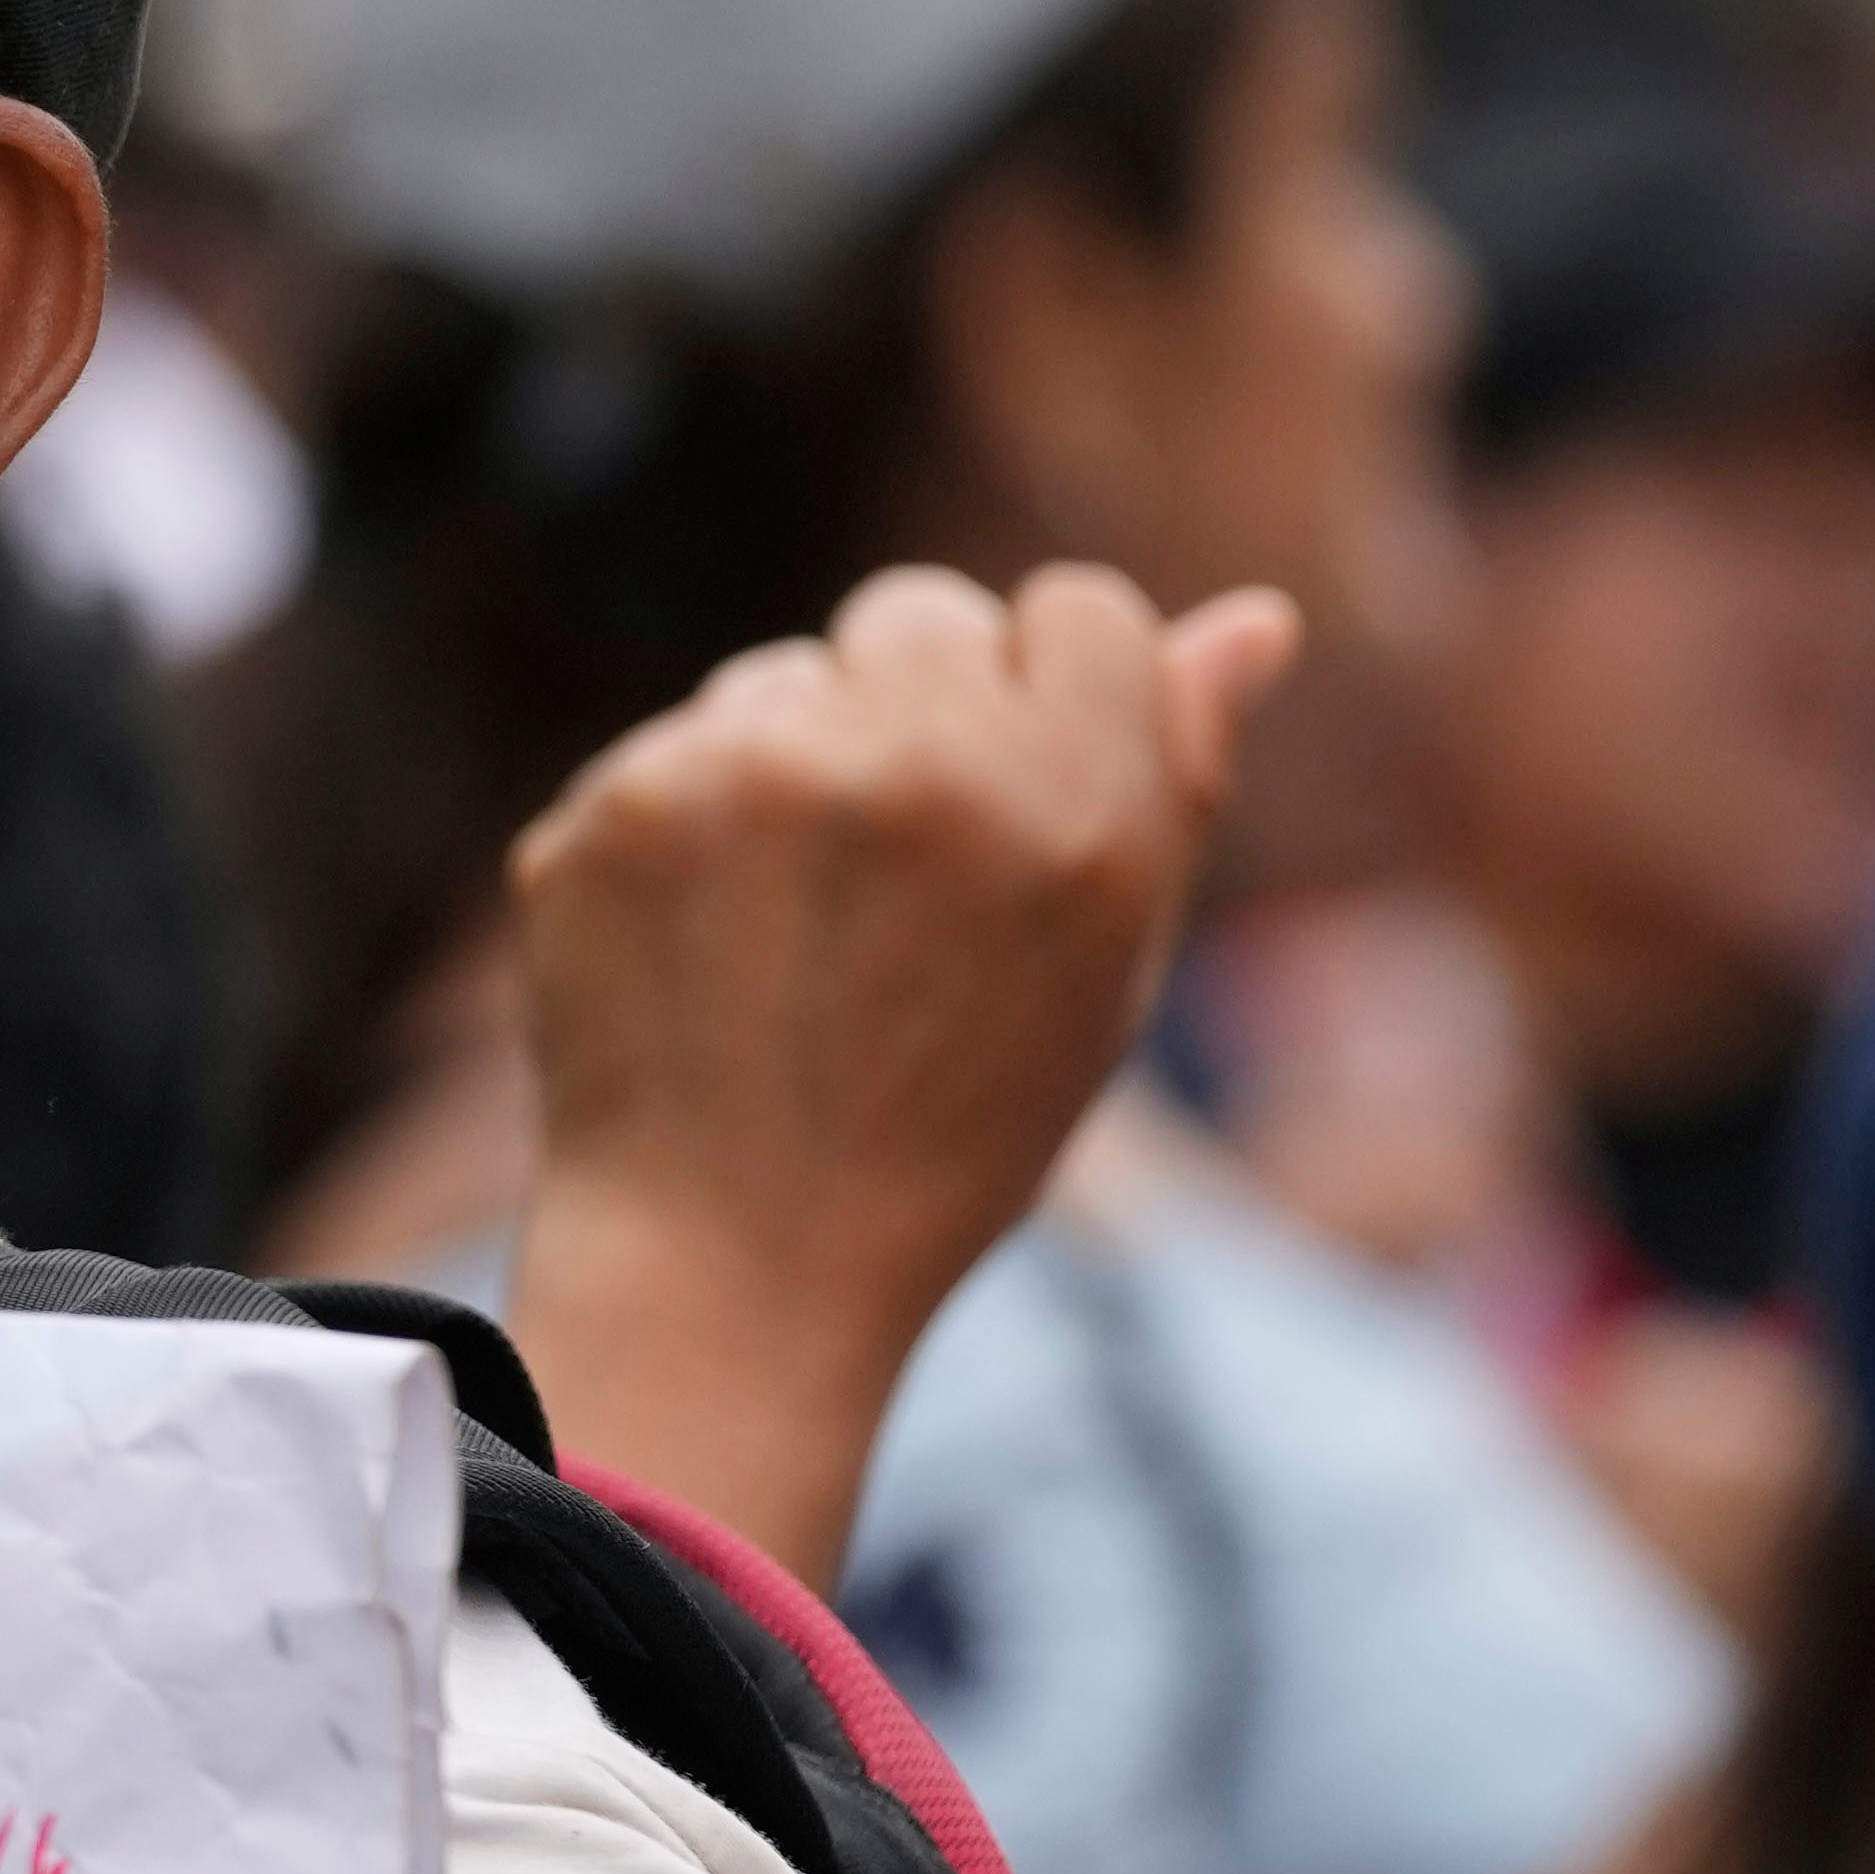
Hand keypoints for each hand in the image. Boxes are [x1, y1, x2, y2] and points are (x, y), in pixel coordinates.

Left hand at [503, 563, 1299, 1574]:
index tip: (1012, 801)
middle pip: (922, 612)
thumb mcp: (1107, 971)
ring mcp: (752, 777)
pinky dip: (683, 832)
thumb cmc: (948, 1128)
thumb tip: (1255, 617)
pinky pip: (672, 752)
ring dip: (792, 765)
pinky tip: (701, 952)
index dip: (1047, 699)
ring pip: (784, 677)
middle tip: (894, 874)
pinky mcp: (618, 808)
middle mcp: (920, 764)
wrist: (734, 1265)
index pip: (1079, 608)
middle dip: (915, 708)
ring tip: (795, 933)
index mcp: (1078, 803)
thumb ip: (1177, 774)